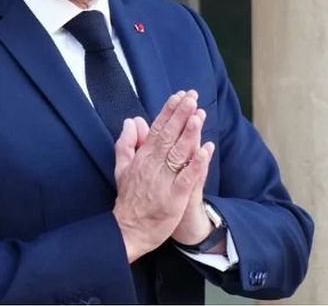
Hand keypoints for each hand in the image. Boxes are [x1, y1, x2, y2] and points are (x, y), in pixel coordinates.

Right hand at [112, 90, 210, 262]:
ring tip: (198, 115)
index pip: (157, 128)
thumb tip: (131, 120)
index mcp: (142, 157)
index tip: (180, 95)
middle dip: (181, 114)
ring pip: (177, 153)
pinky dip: (195, 164)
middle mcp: (153, 165)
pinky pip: (186, 178)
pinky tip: (205, 150)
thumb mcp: (122, 168)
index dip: (169, 111)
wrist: (128, 231)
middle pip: (169, 135)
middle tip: (193, 96)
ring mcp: (164, 181)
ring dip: (189, 133)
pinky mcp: (174, 198)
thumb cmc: (129, 199)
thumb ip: (127, 143)